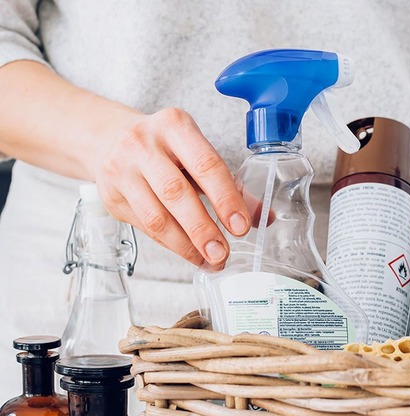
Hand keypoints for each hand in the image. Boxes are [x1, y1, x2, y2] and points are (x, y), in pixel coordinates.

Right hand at [89, 108, 250, 267]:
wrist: (110, 139)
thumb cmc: (167, 149)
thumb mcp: (197, 153)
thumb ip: (230, 184)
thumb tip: (265, 217)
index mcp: (175, 126)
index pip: (205, 164)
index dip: (225, 198)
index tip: (241, 226)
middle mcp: (143, 144)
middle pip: (176, 193)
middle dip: (203, 228)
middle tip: (222, 252)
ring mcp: (122, 170)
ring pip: (156, 216)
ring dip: (186, 245)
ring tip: (210, 260)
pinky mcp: (112, 196)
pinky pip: (145, 227)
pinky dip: (172, 245)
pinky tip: (191, 254)